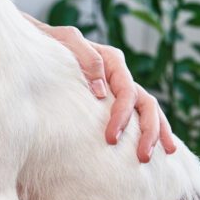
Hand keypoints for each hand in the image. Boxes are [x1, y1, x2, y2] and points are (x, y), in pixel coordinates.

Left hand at [41, 25, 176, 162]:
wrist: (38, 48)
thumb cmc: (53, 45)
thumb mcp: (68, 41)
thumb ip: (87, 59)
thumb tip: (102, 91)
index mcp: (112, 60)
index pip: (127, 92)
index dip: (123, 116)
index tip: (111, 139)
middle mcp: (120, 75)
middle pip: (145, 103)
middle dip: (148, 131)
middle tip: (142, 157)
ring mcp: (119, 87)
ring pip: (148, 110)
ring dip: (155, 134)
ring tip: (151, 158)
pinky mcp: (113, 99)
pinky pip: (140, 114)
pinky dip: (153, 130)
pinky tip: (162, 150)